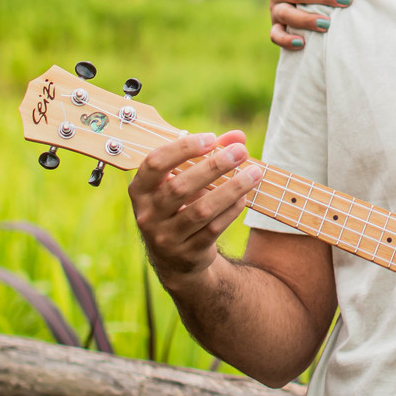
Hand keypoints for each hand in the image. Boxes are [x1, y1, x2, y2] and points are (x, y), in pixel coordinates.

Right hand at [129, 131, 263, 285]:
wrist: (175, 259)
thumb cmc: (180, 207)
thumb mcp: (185, 181)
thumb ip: (209, 155)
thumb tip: (238, 136)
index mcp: (140, 190)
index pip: (155, 163)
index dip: (183, 148)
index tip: (211, 138)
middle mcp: (147, 214)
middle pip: (180, 187)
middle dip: (213, 167)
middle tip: (240, 152)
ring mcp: (166, 237)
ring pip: (201, 210)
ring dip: (231, 189)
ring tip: (254, 172)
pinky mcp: (187, 254)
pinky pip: (214, 229)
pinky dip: (231, 210)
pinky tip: (244, 196)